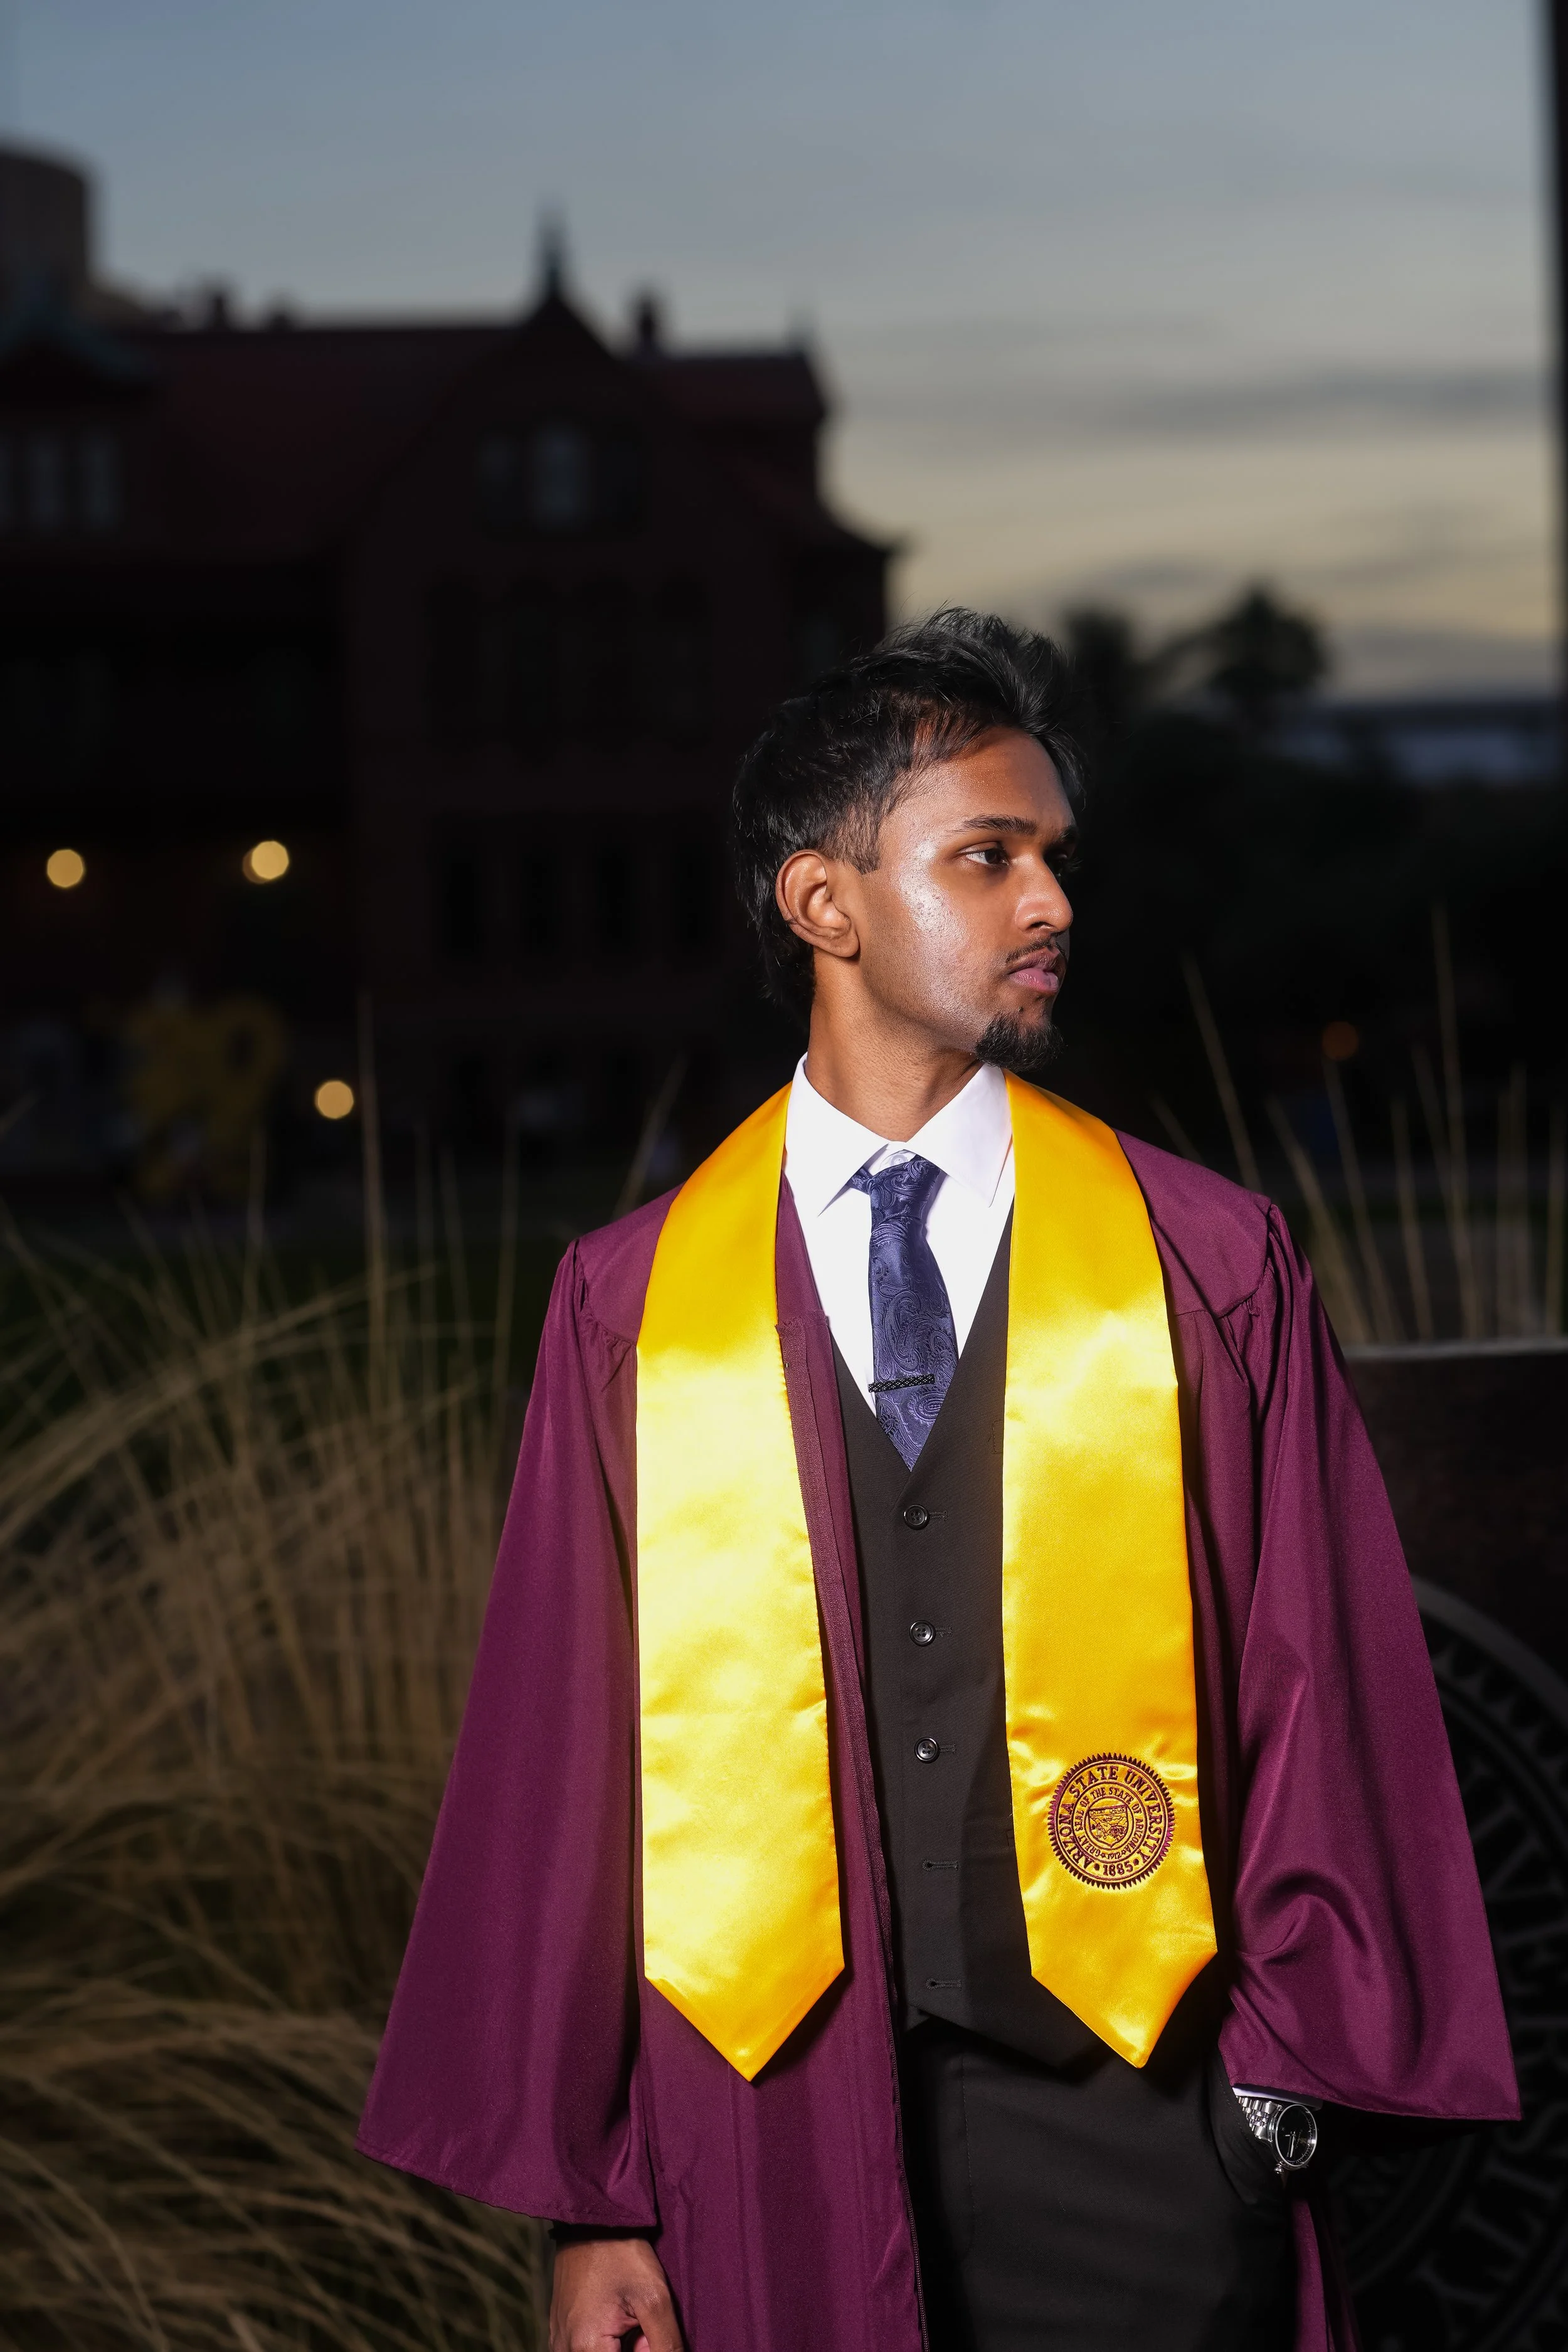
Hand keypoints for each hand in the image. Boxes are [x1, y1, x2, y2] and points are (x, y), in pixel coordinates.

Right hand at [549, 2236, 683, 2351]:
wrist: (592, 2218)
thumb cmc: (621, 2253)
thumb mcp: (654, 2297)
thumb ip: (666, 2344)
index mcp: (586, 2348)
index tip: (650, 2337)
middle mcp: (565, 2350)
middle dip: (634, 2350)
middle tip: (642, 2328)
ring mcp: (559, 2342)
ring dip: (620, 2348)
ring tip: (630, 2322)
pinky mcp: (559, 2332)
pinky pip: (585, 2351)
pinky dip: (607, 2345)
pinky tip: (617, 2323)